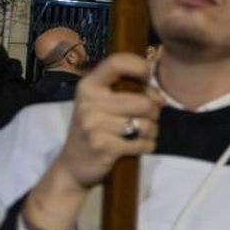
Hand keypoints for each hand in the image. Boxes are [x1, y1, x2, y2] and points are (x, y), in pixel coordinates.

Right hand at [25, 54, 160, 229]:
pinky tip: (139, 146)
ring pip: (147, 123)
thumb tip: (158, 93)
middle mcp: (90, 103)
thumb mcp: (99, 104)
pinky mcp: (105, 147)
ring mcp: (95, 126)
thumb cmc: (93, 129)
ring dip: (152, 131)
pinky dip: (147, 146)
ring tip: (142, 134)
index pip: (117, 63)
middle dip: (154, 111)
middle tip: (148, 118)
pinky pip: (142, 143)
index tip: (147, 78)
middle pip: (144, 101)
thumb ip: (124, 91)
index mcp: (88, 86)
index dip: (140, 67)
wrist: (71, 167)